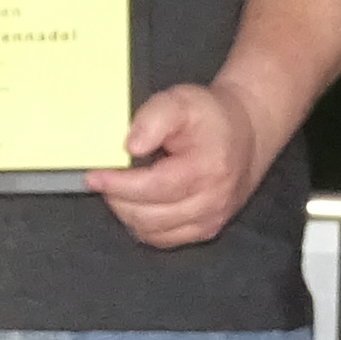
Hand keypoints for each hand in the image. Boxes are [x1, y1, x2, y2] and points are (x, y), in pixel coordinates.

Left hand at [91, 79, 283, 250]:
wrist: (246, 134)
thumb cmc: (212, 118)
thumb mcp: (182, 101)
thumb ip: (153, 118)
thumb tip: (131, 146)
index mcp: (208, 169)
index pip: (154, 187)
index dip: (119, 184)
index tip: (95, 175)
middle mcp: (212, 201)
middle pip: (149, 215)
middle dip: (118, 198)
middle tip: (105, 178)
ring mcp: (210, 220)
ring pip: (152, 232)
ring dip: (127, 212)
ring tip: (121, 188)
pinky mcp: (205, 230)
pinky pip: (162, 239)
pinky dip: (142, 224)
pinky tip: (137, 202)